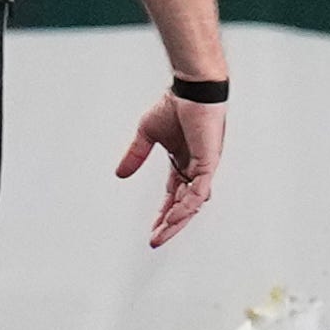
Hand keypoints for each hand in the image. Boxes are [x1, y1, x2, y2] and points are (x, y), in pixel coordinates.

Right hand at [115, 93, 226, 247]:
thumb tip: (120, 175)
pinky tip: (175, 215)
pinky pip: (199, 189)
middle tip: (156, 240)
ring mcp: (204, 166)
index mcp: (183, 162)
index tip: (151, 231)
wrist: (191, 89)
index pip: (173, 196)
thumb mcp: (147, 134)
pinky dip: (188, 204)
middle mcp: (195, 168)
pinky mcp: (209, 161)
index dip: (163, 214)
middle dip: (169, 224)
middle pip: (183, 205)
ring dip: (177, 219)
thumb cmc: (175, 105)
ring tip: (162, 234)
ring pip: (193, 202)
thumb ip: (136, 155)